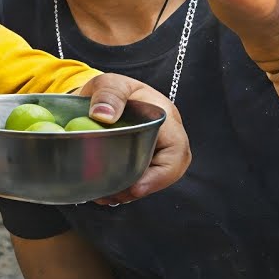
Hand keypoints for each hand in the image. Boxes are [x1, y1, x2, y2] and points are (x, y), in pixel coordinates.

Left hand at [77, 72, 190, 204]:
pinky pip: (137, 180)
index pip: (176, 152)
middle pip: (165, 172)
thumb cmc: (112, 90)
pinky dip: (121, 189)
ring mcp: (154, 152)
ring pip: (149, 180)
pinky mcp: (140, 161)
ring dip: (128, 192)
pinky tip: (103, 192)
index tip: (136, 187)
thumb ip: (109, 93)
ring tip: (104, 195)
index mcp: (165, 118)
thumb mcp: (110, 83)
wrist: (102, 98)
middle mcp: (165, 138)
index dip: (161, 175)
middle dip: (140, 188)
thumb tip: (103, 115)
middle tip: (112, 195)